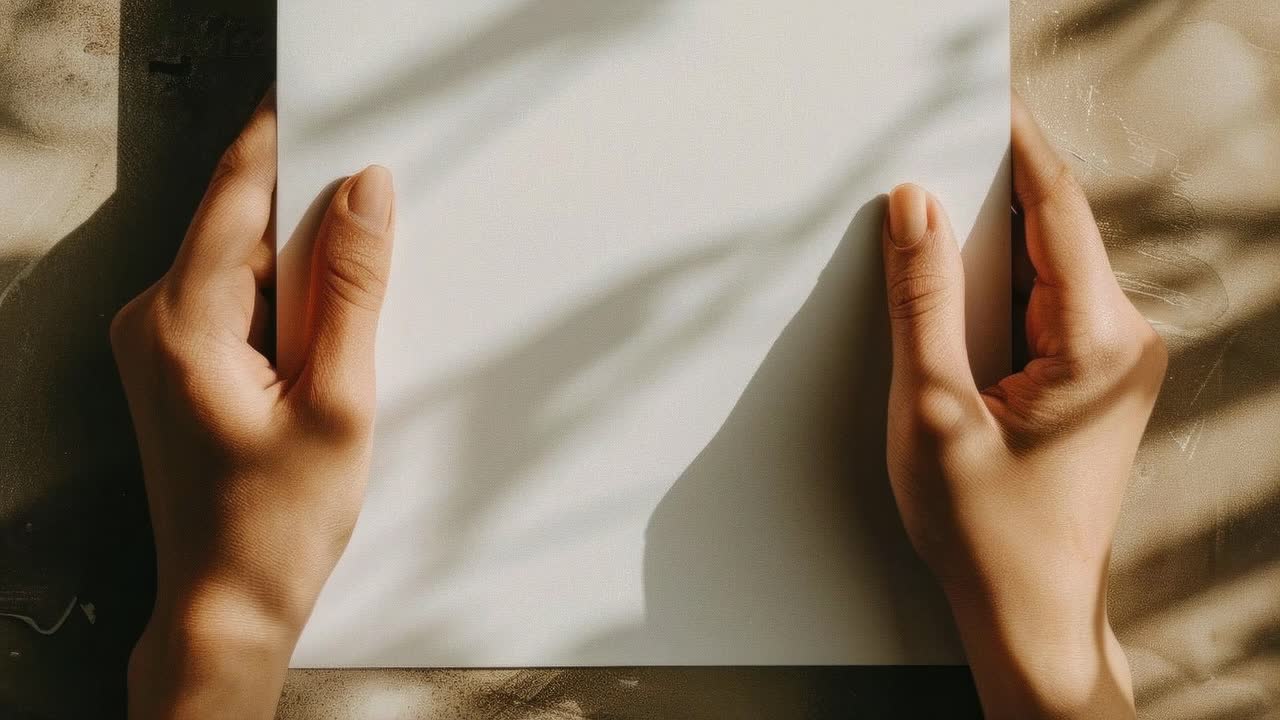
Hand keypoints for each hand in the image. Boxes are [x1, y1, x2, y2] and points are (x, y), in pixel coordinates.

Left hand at [111, 91, 394, 718]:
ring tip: (343, 338)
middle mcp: (151, 318)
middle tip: (375, 248)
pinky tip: (319, 351)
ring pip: (242, 259)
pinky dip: (284, 302)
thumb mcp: (339, 399)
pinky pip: (234, 296)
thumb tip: (365, 195)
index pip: (234, 190)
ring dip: (302, 268)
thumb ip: (351, 288)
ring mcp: (156, 339)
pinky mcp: (174, 358)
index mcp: (182, 320)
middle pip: (239, 220)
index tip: (337, 113)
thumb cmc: (277, 522)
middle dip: (310, 216)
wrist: (229, 600)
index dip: (287, 139)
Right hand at [882, 99, 1163, 717]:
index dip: (1016, 147)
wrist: (1029, 613)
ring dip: (989, 246)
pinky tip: (955, 299)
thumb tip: (913, 208)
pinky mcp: (1089, 380)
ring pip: (1045, 268)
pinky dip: (997, 289)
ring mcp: (1110, 361)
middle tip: (928, 172)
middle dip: (990, 195)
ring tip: (930, 237)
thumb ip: (922, 300)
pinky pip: (1043, 305)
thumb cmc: (989, 533)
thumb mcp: (935, 411)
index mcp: (1096, 341)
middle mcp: (1120, 341)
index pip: (1058, 209)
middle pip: (1053, 232)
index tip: (976, 105)